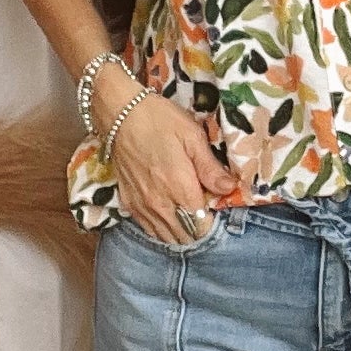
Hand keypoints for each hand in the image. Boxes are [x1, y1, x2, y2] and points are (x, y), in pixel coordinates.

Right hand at [100, 77, 240, 244]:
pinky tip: (168, 214)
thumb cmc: (160, 121)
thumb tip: (230, 188)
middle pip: (185, 236)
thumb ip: (210, 168)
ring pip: (166, 237)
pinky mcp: (128, 203)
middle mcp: (160, 204)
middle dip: (198, 229)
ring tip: (188, 214)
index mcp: (180, 189)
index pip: (201, 227)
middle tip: (204, 210)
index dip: (212, 222)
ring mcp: (141, 206)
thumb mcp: (192, 137)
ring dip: (180, 231)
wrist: (120, 114)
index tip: (216, 208)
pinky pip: (148, 229)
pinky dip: (161, 228)